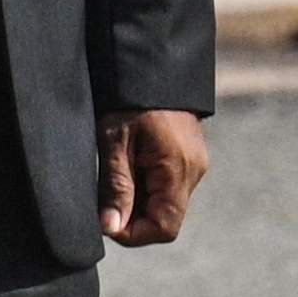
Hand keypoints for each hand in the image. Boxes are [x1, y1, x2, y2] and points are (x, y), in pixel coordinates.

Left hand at [100, 107, 209, 247]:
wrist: (151, 63)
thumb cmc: (129, 99)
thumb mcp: (114, 142)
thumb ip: (115, 187)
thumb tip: (111, 228)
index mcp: (179, 170)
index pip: (164, 228)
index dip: (133, 233)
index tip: (106, 220)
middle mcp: (193, 171)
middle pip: (164, 217)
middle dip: (132, 216)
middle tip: (104, 196)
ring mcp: (193, 164)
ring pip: (164, 202)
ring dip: (137, 199)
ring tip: (114, 173)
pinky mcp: (187, 155)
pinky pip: (166, 184)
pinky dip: (144, 184)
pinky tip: (126, 164)